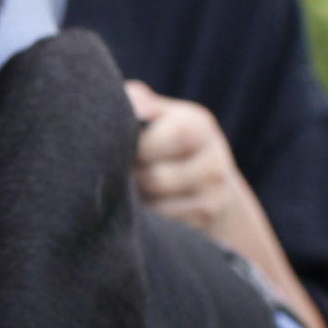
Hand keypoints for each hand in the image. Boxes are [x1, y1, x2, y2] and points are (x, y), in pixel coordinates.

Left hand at [124, 80, 327, 327]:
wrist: (212, 185)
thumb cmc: (167, 142)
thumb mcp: (160, 116)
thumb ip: (139, 104)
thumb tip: (128, 100)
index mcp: (197, 125)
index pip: (152, 141)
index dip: (127, 152)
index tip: (113, 152)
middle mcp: (214, 162)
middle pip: (153, 180)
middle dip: (129, 180)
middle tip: (115, 176)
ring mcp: (215, 198)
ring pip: (157, 207)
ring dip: (136, 203)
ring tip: (130, 191)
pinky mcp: (206, 224)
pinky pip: (166, 227)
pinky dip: (150, 221)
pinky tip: (146, 209)